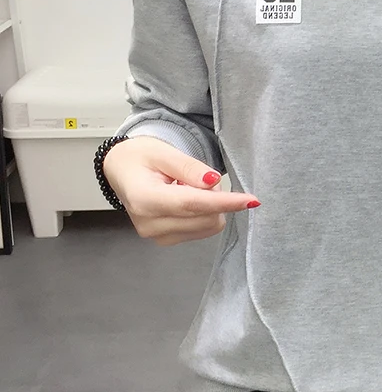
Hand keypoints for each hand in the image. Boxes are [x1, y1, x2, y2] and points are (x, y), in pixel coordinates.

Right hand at [103, 136, 259, 246]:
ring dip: (209, 206)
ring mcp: (157, 235)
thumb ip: (189, 168)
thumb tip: (213, 182)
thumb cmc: (139, 157)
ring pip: (207, 226)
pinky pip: (201, 230)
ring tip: (187, 186)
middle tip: (199, 177)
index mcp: (144, 199)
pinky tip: (185, 199)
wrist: (122, 170)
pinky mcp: (165, 240)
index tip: (250, 200)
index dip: (224, 202)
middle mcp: (149, 223)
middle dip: (213, 196)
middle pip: (204, 218)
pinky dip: (202, 214)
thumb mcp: (163, 152)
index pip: (192, 204)